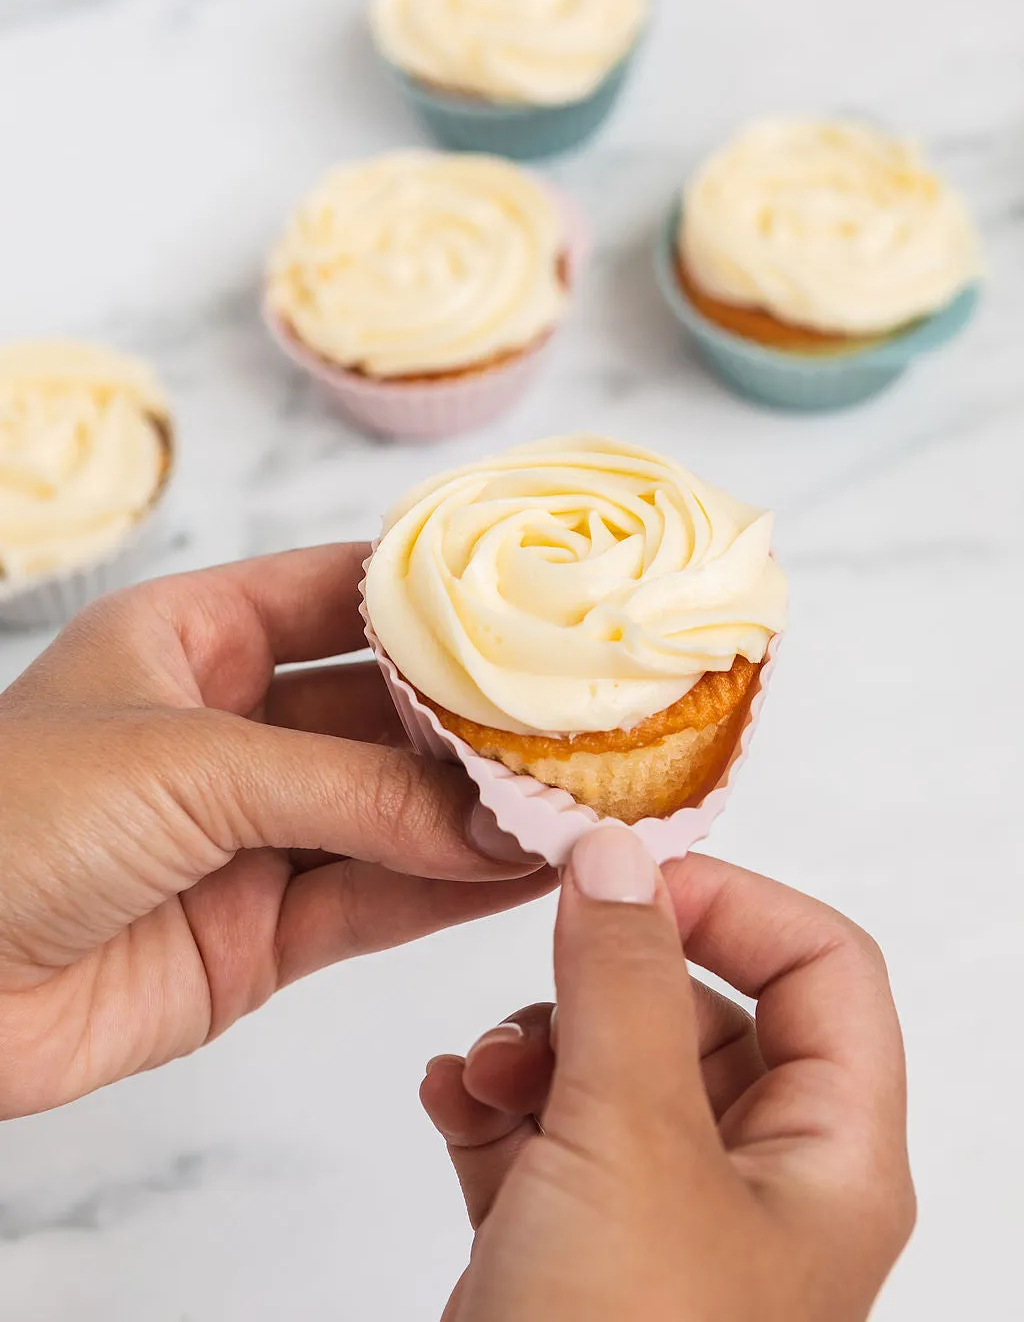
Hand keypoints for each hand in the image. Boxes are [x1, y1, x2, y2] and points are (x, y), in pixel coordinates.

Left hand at [0, 544, 553, 1118]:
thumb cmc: (13, 820)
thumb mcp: (191, 764)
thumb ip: (352, 790)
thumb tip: (494, 816)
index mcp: (194, 637)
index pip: (343, 593)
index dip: (440, 596)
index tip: (541, 599)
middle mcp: (230, 729)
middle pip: (384, 714)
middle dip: (478, 723)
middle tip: (587, 721)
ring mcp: (248, 835)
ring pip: (392, 815)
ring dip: (479, 814)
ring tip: (585, 800)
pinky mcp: (256, 934)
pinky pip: (371, 903)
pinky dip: (447, 892)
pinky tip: (525, 873)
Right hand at [421, 824, 914, 1321]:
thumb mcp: (631, 1140)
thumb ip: (623, 978)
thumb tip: (616, 850)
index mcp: (830, 1157)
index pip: (824, 967)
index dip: (734, 901)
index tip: (627, 875)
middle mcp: (758, 1186)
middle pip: (707, 1012)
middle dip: (612, 979)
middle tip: (540, 971)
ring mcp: (662, 1225)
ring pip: (616, 1069)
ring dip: (540, 1040)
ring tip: (484, 1070)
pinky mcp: (575, 1259)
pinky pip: (546, 1137)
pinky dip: (496, 1103)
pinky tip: (450, 1099)